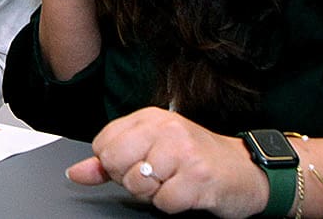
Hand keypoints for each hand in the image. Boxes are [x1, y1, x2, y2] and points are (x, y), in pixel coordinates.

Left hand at [66, 107, 267, 217]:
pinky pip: (164, 202)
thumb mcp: (151, 150)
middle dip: (131, 180)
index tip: (138, 164)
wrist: (247, 170)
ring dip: (154, 194)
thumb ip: (109, 161)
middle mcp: (165, 129)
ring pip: (138, 184)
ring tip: (175, 182)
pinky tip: (188, 192)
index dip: (115, 164)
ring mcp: (183, 152)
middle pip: (115, 162)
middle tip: (157, 177)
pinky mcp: (199, 177)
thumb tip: (76, 173)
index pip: (103, 144)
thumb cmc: (197, 159)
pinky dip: (173, 205)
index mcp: (149, 118)